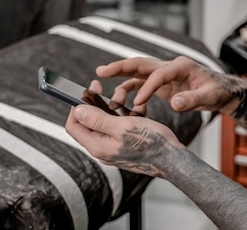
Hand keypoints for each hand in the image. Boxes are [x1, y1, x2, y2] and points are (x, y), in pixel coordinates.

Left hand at [65, 104, 183, 176]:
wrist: (172, 158)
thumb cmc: (151, 143)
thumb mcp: (122, 126)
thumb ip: (97, 119)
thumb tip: (78, 111)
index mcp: (98, 146)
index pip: (74, 126)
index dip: (75, 107)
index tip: (84, 93)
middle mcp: (104, 148)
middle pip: (89, 122)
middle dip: (94, 103)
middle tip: (99, 88)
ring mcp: (115, 146)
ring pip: (106, 121)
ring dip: (113, 107)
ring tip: (123, 98)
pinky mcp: (126, 143)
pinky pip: (121, 125)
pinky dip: (127, 114)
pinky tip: (138, 108)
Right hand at [96, 56, 239, 116]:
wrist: (222, 91)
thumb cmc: (218, 91)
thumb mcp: (209, 97)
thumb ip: (192, 100)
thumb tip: (175, 104)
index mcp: (181, 66)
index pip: (159, 74)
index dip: (147, 88)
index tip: (137, 104)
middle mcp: (170, 66)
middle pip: (141, 64)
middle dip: (120, 67)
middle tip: (101, 72)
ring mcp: (164, 74)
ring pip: (138, 74)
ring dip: (122, 84)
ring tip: (111, 101)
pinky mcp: (162, 83)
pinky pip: (142, 85)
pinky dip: (133, 94)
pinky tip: (127, 108)